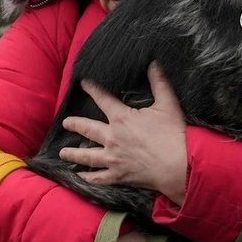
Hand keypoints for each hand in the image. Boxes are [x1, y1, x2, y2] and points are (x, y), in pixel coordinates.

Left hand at [60, 63, 188, 203]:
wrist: (178, 166)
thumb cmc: (173, 135)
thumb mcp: (168, 105)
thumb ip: (159, 83)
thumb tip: (154, 64)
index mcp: (122, 119)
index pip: (103, 99)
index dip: (92, 90)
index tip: (83, 84)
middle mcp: (112, 138)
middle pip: (87, 129)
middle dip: (75, 124)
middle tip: (65, 123)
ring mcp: (113, 158)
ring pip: (87, 156)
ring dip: (73, 153)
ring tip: (63, 153)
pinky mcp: (118, 175)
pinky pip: (98, 177)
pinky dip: (88, 177)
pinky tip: (80, 176)